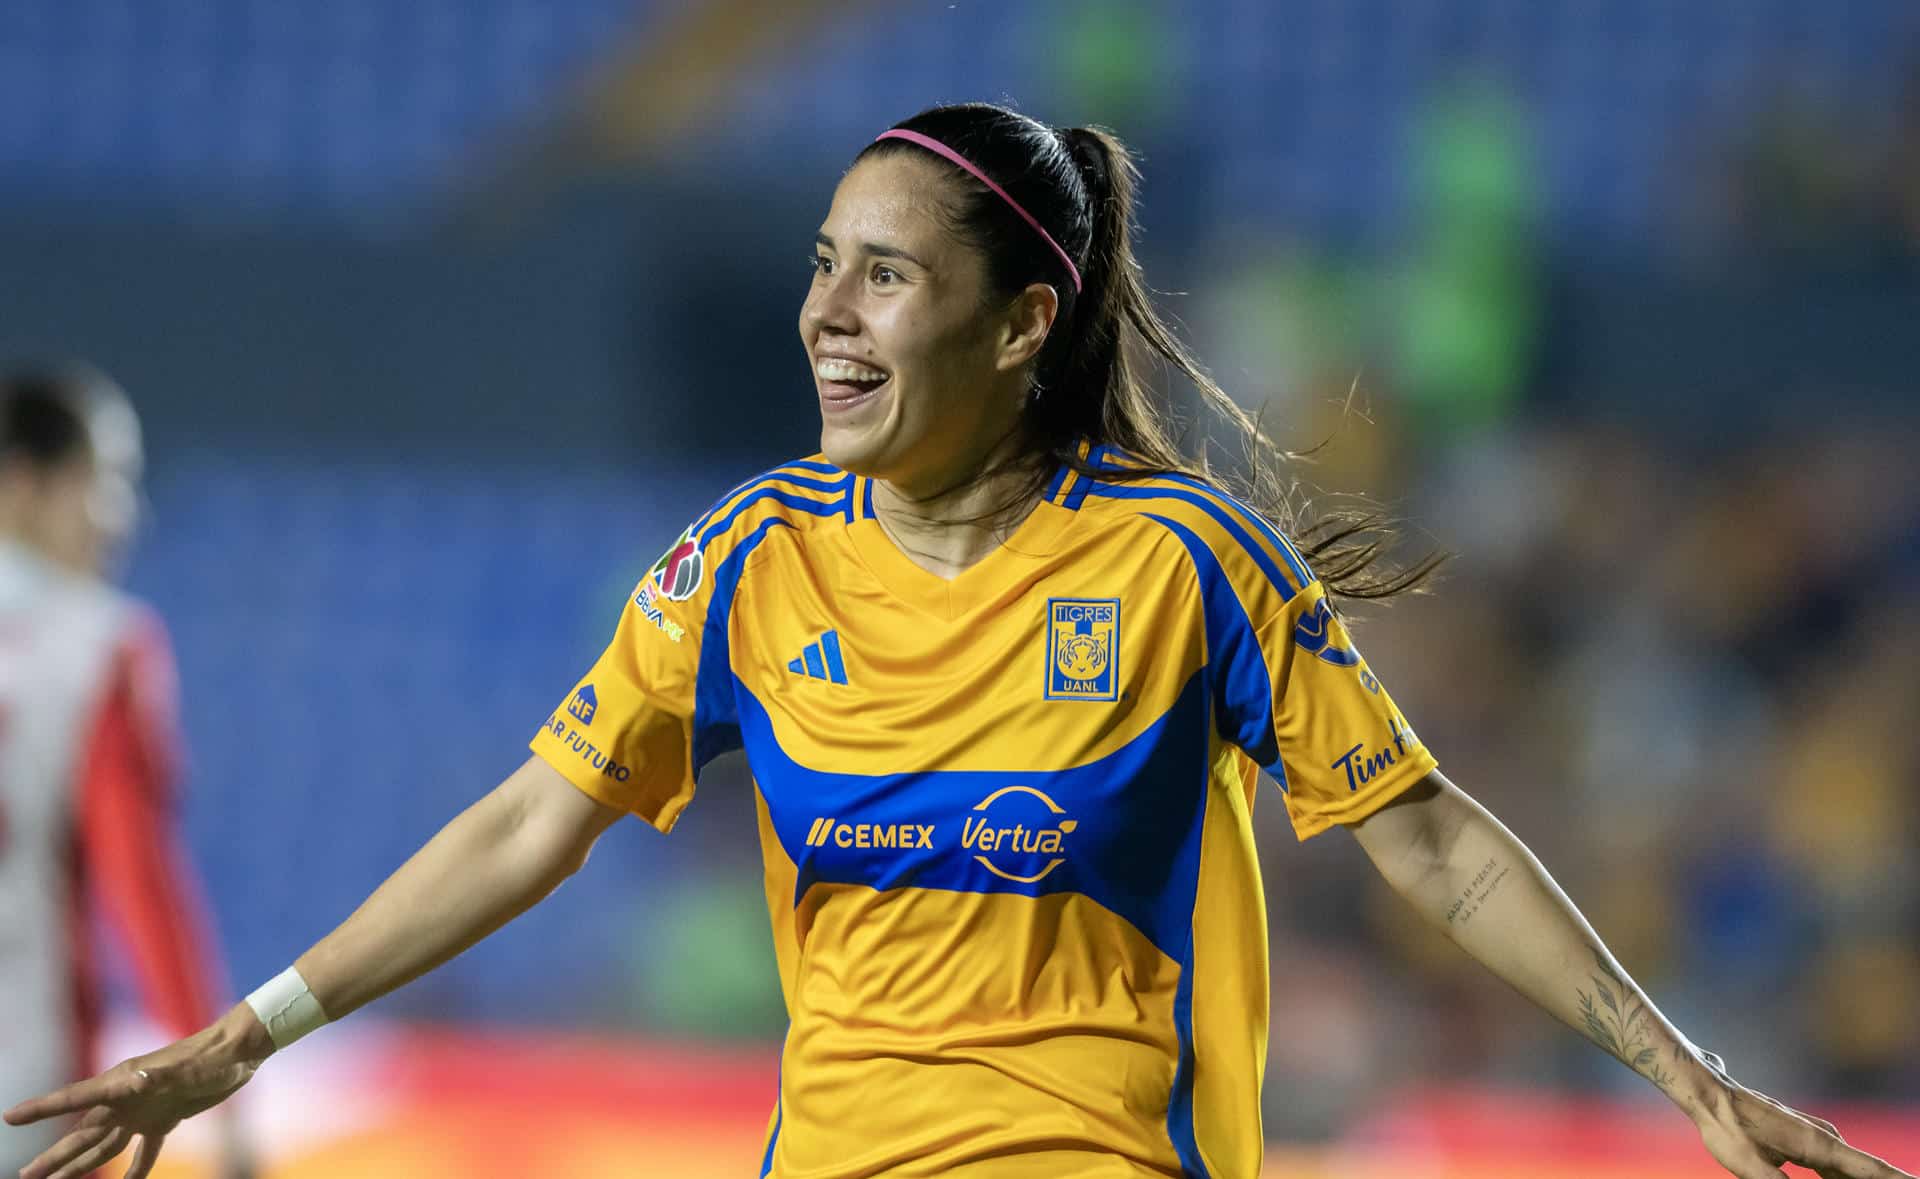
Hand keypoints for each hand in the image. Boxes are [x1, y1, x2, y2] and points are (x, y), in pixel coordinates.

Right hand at [3, 1010, 266, 1178]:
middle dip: (55, 1156)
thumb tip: (134, 1079)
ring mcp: (144, 1111)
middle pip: (82, 1133)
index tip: (10, 1118)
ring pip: (105, 1144)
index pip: (73, 1098)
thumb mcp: (183, 1067)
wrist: (237, 1052)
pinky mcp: (165, 1119)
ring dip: (82, 1164)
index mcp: (120, 1083)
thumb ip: (157, 1075)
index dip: (41, 1109)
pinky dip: (135, 1168)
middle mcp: (125, 1098)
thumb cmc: (208, 1057)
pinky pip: (144, 1150)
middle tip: (26, 1175)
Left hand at [1690, 1053, 1913, 1178]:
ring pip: (1850, 1169)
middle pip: (1867, 1171)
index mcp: (1819, 1147)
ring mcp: (1815, 1136)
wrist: (1710, 1095)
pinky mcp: (1803, 1138)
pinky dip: (1843, 1178)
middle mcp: (1824, 1139)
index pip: (1872, 1170)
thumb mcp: (1752, 1170)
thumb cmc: (1728, 1129)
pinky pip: (1834, 1164)